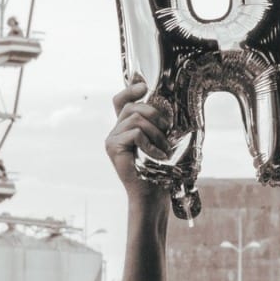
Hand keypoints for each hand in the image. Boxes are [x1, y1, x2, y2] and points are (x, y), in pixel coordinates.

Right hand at [106, 78, 171, 199]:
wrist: (151, 194)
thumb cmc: (158, 169)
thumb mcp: (160, 140)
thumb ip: (157, 124)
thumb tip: (167, 106)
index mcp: (125, 127)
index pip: (121, 100)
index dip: (130, 89)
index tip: (144, 85)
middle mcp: (115, 131)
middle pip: (132, 106)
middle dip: (154, 114)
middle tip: (167, 131)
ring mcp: (112, 139)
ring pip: (135, 118)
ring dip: (156, 132)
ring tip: (164, 148)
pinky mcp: (113, 147)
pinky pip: (135, 133)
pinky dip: (150, 143)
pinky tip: (158, 155)